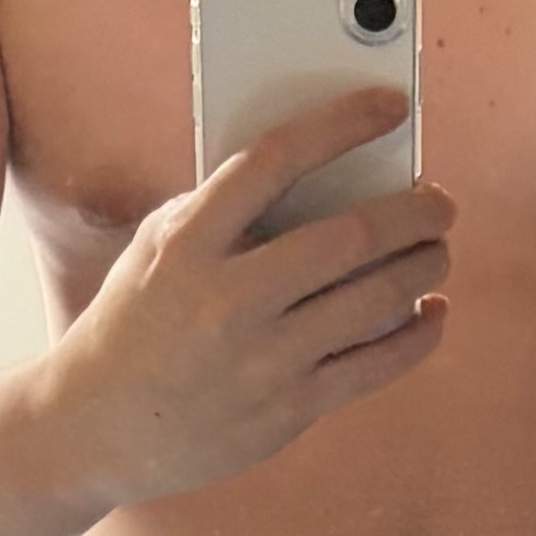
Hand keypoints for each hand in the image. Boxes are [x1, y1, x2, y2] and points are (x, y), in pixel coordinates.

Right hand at [47, 86, 453, 507]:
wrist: (97, 428)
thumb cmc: (135, 323)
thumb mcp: (156, 249)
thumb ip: (220, 209)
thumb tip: (318, 172)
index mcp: (188, 245)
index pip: (275, 160)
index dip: (342, 124)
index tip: (390, 107)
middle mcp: (227, 301)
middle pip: (346, 237)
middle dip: (412, 211)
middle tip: (438, 201)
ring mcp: (261, 361)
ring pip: (373, 300)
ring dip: (423, 266)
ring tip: (437, 249)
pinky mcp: (286, 412)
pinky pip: (374, 367)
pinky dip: (417, 335)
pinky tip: (431, 311)